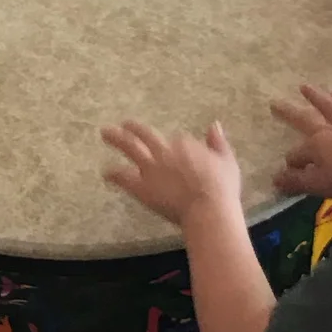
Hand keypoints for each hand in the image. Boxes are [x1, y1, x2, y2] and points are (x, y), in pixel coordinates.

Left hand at [101, 118, 242, 226]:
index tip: (174, 150)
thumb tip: (214, 125)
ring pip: (130, 148)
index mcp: (185, 144)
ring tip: (105, 132)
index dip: (175, 146)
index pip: (177, 140)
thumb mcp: (226, 160)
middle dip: (134, 128)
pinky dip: (113, 174)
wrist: (207, 208)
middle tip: (124, 123)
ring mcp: (151, 168)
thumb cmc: (222, 187)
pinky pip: (123, 177)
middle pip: (146, 134)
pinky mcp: (141, 187)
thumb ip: (218, 142)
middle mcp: (165, 151)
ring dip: (116, 138)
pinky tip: (105, 173)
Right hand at [272, 87, 331, 196]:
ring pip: (328, 107)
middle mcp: (328, 130)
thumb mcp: (318, 184)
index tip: (289, 175)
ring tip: (305, 87)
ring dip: (316, 97)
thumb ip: (296, 182)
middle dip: (288, 112)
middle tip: (274, 102)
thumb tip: (275, 179)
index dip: (292, 165)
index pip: (296, 155)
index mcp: (314, 145)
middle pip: (304, 119)